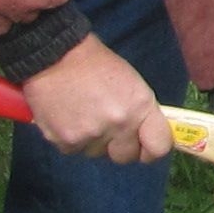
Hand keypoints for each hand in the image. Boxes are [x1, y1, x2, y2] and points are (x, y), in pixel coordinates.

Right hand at [22, 36, 178, 162]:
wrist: (54, 56)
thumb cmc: (96, 65)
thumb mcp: (131, 83)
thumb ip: (141, 113)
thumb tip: (144, 136)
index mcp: (139, 107)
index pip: (158, 147)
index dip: (152, 150)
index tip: (145, 147)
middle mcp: (119, 124)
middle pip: (125, 156)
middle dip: (119, 146)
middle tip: (109, 127)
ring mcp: (91, 136)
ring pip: (98, 153)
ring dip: (93, 141)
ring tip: (84, 114)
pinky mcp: (66, 142)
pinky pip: (74, 150)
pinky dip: (72, 138)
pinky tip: (68, 116)